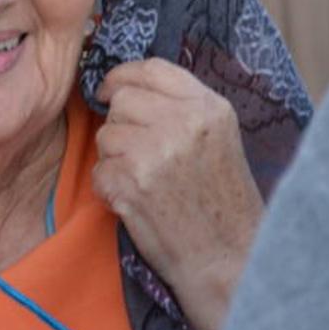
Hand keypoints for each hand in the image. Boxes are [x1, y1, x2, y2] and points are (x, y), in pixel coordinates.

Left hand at [93, 59, 263, 329]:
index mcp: (209, 107)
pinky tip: (136, 203)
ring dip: (114, 159)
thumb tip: (126, 86)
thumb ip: (182, 108)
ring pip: (106, 135)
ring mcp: (156, 152)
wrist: (229, 261)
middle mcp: (183, 122)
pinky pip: (99, 172)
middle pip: (122, 101)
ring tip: (145, 182)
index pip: (151, 68)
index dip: (122, 76)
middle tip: (140, 155)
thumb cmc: (223, 203)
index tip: (109, 90)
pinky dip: (109, 189)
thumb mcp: (219, 138)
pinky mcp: (132, 183)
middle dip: (121, 125)